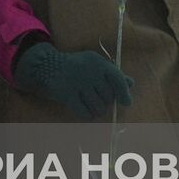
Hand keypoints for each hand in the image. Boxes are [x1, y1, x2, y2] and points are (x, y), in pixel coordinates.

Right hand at [13, 41, 133, 119]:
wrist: (47, 65)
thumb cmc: (77, 66)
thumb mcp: (95, 64)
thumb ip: (113, 73)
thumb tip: (131, 83)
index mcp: (98, 63)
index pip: (117, 79)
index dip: (124, 93)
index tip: (126, 103)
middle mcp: (89, 72)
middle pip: (108, 98)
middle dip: (106, 102)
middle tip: (97, 99)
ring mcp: (77, 83)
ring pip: (98, 108)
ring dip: (96, 110)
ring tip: (90, 105)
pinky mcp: (67, 94)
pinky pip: (85, 113)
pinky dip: (86, 115)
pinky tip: (83, 109)